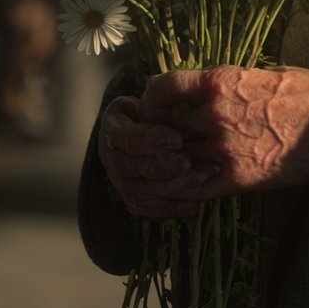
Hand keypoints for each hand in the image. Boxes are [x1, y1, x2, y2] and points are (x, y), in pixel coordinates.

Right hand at [97, 94, 217, 217]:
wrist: (142, 127)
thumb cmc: (152, 109)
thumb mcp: (153, 98)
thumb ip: (162, 103)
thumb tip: (182, 104)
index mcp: (113, 128)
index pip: (126, 137)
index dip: (150, 140)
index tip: (177, 139)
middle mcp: (111, 156)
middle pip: (130, 167)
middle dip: (161, 166)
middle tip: (188, 163)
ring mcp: (119, 180)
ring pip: (138, 192)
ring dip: (169, 189)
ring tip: (198, 182)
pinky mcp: (131, 198)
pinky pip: (146, 209)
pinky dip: (169, 209)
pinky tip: (193, 205)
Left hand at [140, 65, 308, 199]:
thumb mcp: (265, 72)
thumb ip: (233, 81)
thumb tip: (214, 87)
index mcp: (221, 80)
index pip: (164, 87)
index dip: (153, 100)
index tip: (158, 107)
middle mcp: (215, 112)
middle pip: (164, 127)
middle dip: (160, 135)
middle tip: (163, 142)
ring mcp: (223, 147)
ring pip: (174, 160)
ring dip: (171, 164)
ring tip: (172, 167)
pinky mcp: (236, 177)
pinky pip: (194, 188)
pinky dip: (185, 190)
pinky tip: (188, 188)